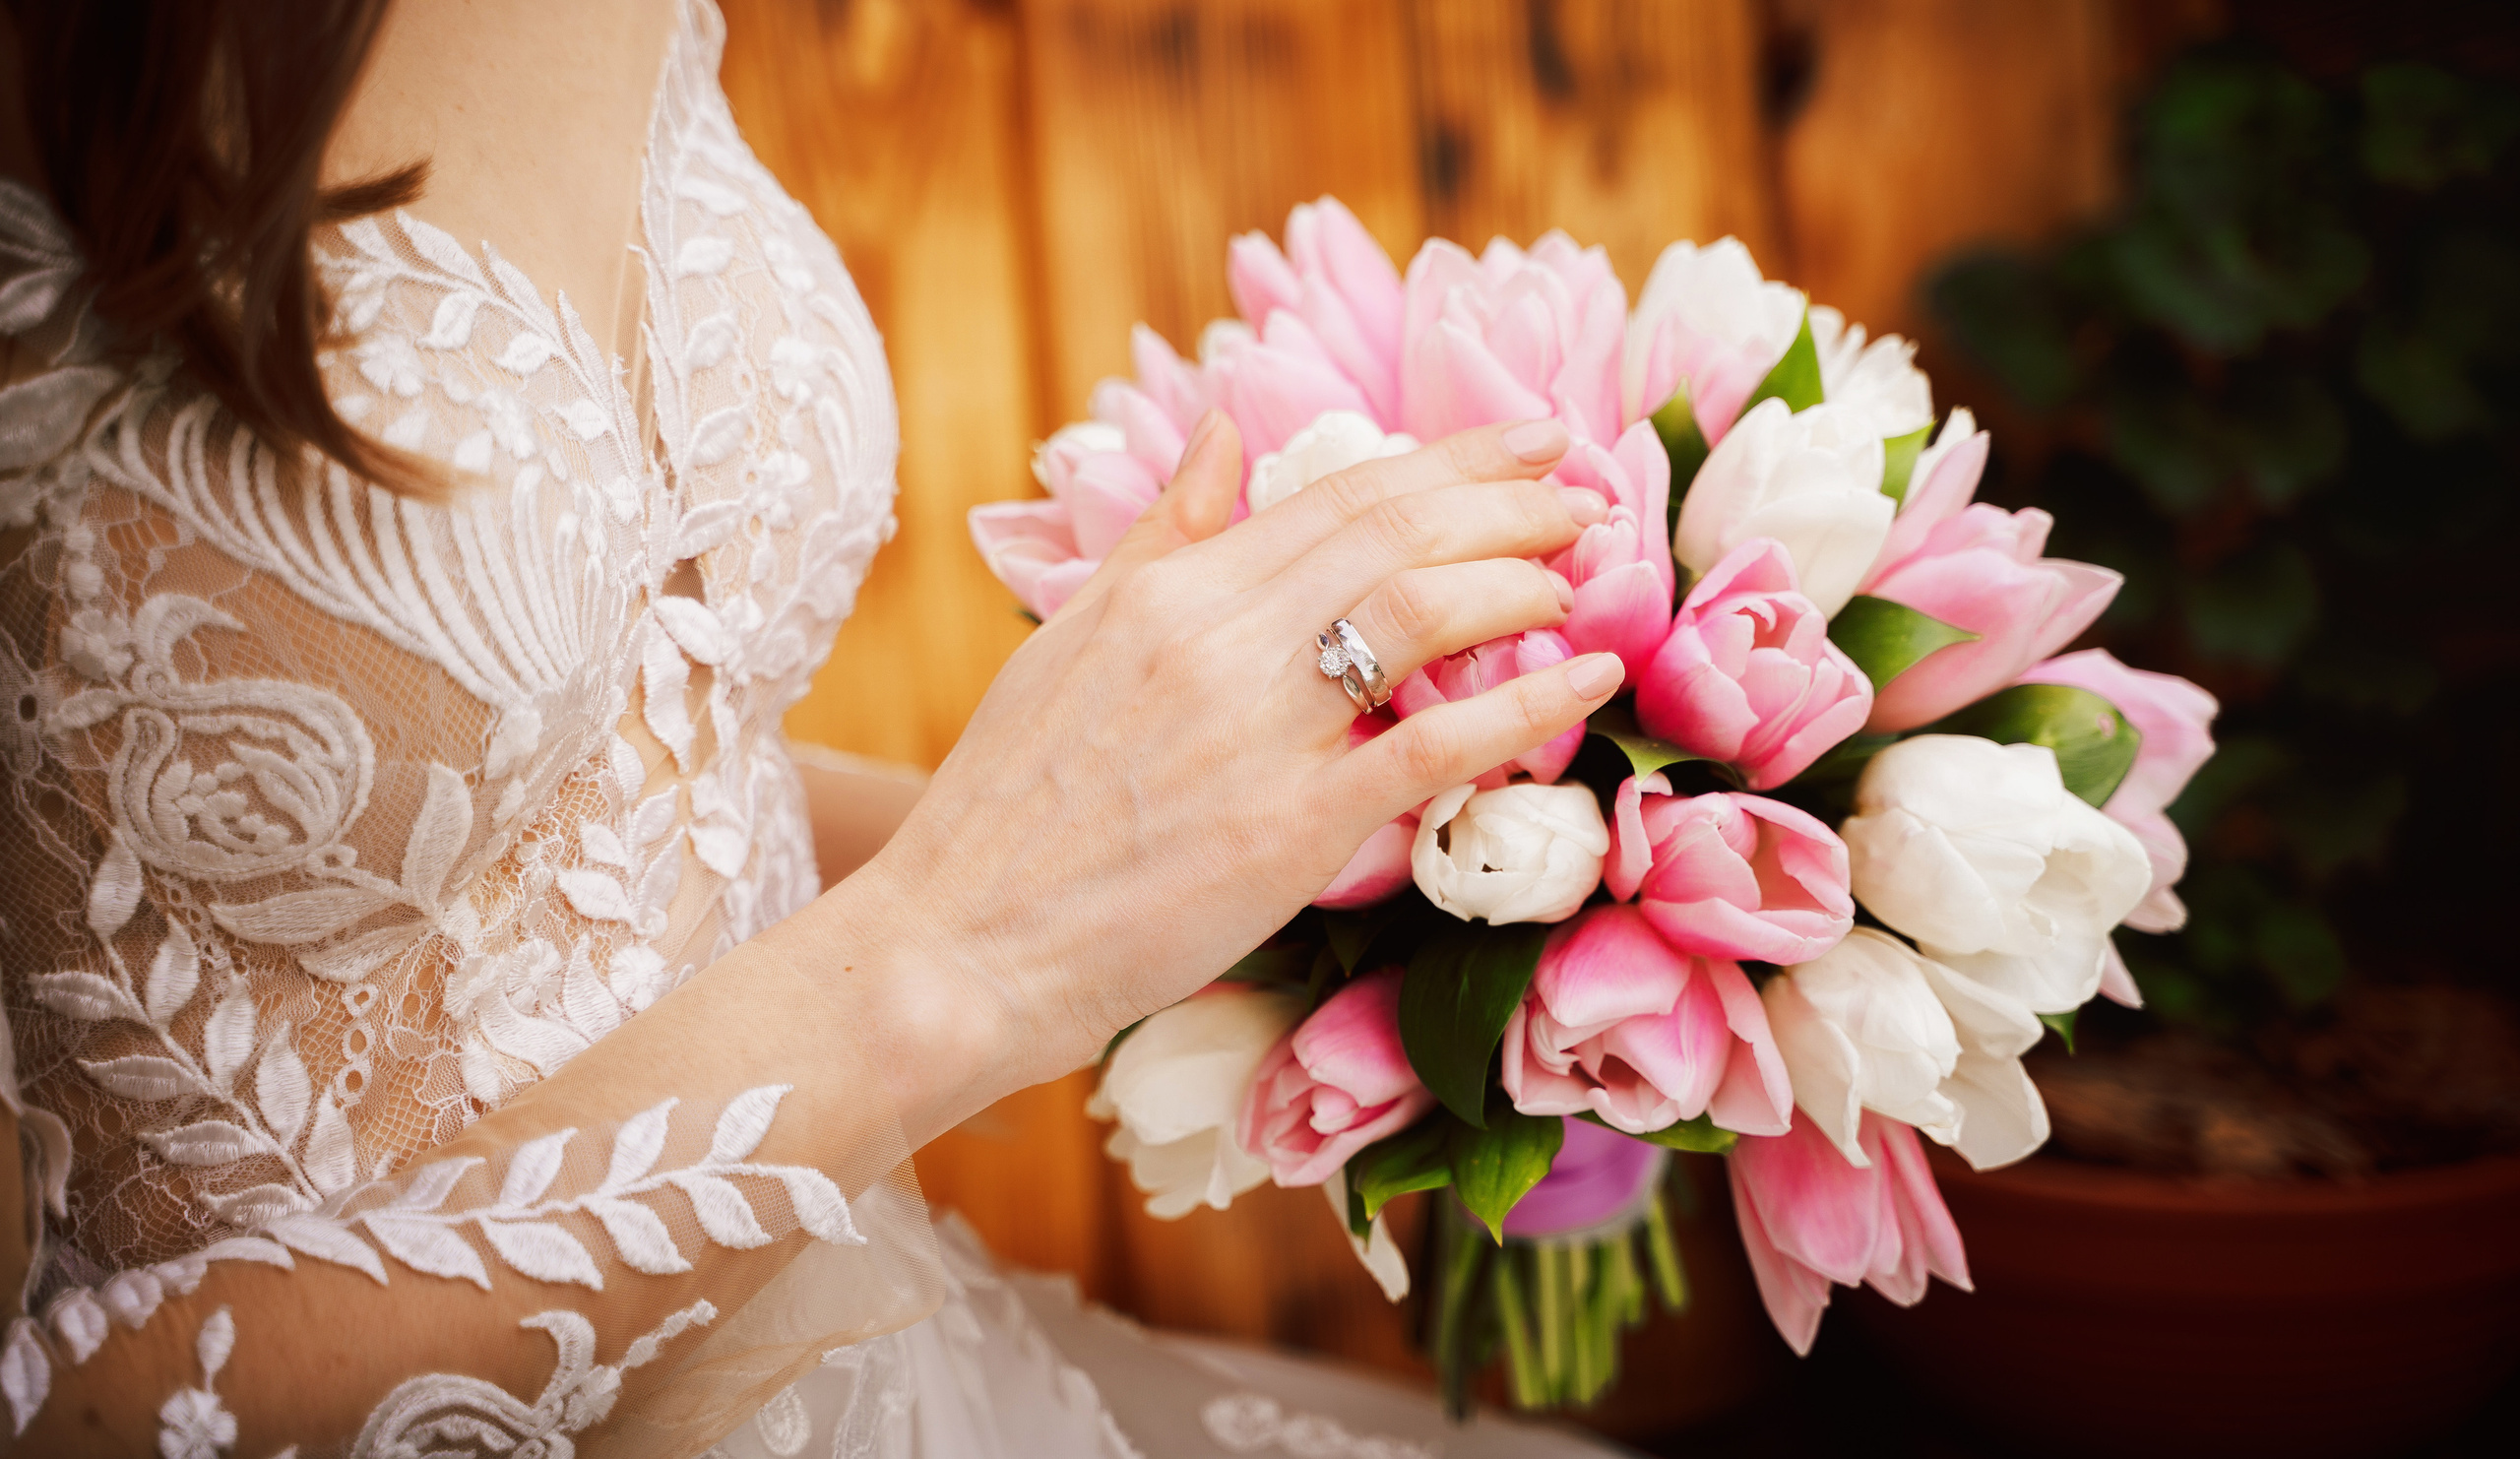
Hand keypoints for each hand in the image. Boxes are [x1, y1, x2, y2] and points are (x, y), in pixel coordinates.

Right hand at [794, 413, 1625, 1136]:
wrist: (960, 942)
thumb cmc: (1008, 804)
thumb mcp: (1068, 640)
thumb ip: (1159, 536)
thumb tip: (1221, 433)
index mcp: (1170, 591)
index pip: (1339, 494)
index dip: (1453, 459)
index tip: (1535, 441)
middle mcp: (1219, 639)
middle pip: (1396, 534)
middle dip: (1511, 502)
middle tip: (1588, 497)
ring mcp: (1259, 732)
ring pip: (1423, 614)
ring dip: (1520, 586)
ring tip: (1579, 582)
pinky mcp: (1291, 830)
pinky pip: (1432, 749)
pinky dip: (1524, 708)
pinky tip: (1588, 685)